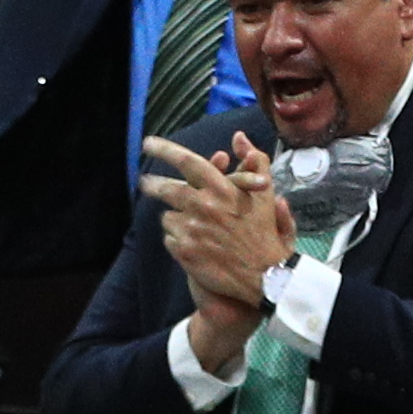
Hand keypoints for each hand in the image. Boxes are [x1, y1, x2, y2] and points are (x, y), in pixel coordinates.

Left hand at [147, 134, 300, 320]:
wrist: (265, 277)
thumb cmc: (266, 233)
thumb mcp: (266, 194)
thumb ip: (254, 160)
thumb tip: (239, 136)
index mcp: (222, 189)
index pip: (187, 162)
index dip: (165, 150)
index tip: (149, 143)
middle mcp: (203, 206)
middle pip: (166, 188)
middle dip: (152, 184)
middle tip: (146, 182)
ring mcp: (192, 230)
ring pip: (168, 216)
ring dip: (175, 218)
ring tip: (191, 227)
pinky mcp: (185, 251)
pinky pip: (169, 238)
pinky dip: (177, 239)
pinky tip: (194, 244)